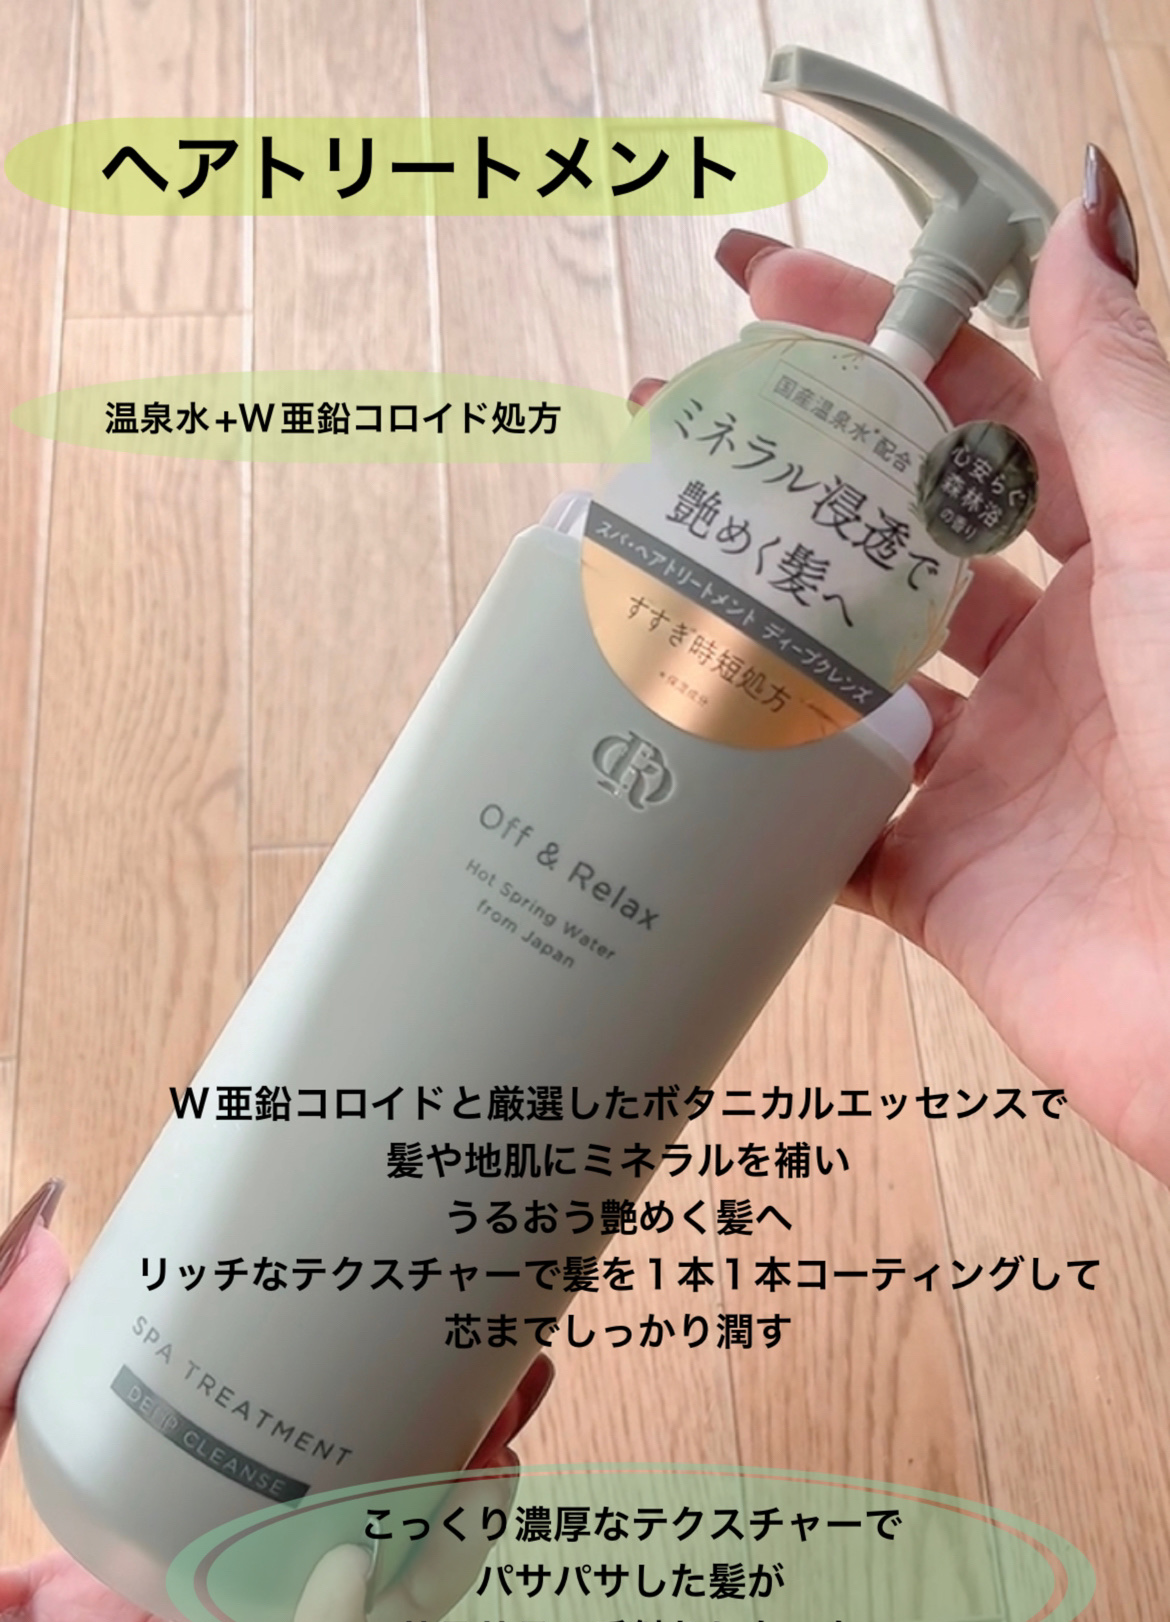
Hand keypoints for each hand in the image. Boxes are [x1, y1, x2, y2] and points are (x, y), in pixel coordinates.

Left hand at [0, 1180, 553, 1621]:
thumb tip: (42, 1231)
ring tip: (493, 1451)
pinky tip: (374, 1561)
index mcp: (131, 1588)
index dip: (357, 1422)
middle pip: (349, 1549)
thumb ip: (0, 1363)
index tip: (406, 1346)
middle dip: (441, 1465)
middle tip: (502, 1381)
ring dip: (440, 1544)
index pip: (273, 1494)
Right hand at [632, 146, 1169, 1182]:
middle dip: (797, 475)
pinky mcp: (943, 878)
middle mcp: (1055, 660)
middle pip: (900, 540)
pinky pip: (832, 823)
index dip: (888, 345)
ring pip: (849, 675)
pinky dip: (766, 791)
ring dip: (762, 625)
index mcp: (1126, 564)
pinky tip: (684, 737)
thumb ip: (1116, 392)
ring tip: (655, 565)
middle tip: (675, 423)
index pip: (989, 418)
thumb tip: (1073, 219)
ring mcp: (994, 770)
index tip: (774, 296)